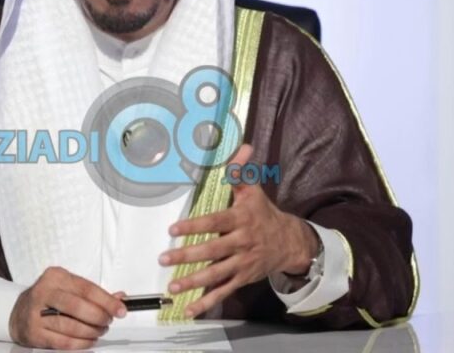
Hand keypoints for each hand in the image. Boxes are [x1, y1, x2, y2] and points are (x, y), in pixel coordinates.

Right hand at [8, 266, 125, 349]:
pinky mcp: (34, 332)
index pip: (87, 289)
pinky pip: (63, 342)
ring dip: (91, 331)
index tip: (121, 310)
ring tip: (99, 331)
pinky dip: (81, 344)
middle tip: (108, 321)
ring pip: (71, 326)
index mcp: (55, 277)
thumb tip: (120, 298)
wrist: (18, 312)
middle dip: (99, 317)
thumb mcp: (69, 288)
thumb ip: (94, 293)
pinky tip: (88, 340)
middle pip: (78, 307)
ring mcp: (36, 313)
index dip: (107, 301)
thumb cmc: (49, 298)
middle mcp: (43, 292)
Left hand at [158, 144, 319, 317]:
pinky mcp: (243, 279)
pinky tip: (189, 308)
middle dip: (188, 255)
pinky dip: (207, 302)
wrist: (289, 242)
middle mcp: (242, 243)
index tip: (174, 229)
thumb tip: (243, 146)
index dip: (194, 225)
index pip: (215, 222)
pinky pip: (224, 292)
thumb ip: (241, 172)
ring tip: (173, 285)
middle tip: (164, 258)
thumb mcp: (254, 191)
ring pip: (217, 274)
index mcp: (241, 219)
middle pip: (213, 250)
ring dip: (194, 282)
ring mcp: (242, 263)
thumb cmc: (264, 214)